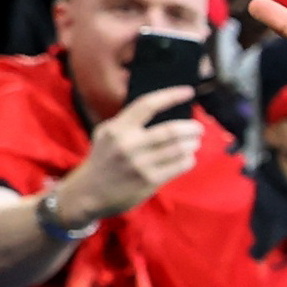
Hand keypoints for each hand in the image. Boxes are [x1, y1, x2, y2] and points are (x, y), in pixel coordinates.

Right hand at [63, 85, 205, 218]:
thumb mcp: (106, 134)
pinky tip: (187, 158)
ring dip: (192, 144)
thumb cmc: (103, 159)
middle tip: (199, 129)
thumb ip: (128, 121)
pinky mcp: (148, 181)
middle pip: (171, 130)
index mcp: (117, 129)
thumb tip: (163, 106)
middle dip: (191, 128)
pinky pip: (179, 166)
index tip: (188, 91)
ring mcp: (139, 164)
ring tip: (194, 143)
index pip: (147, 105)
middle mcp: (127, 145)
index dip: (171, 96)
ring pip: (179, 149)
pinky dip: (189, 160)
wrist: (87, 194)